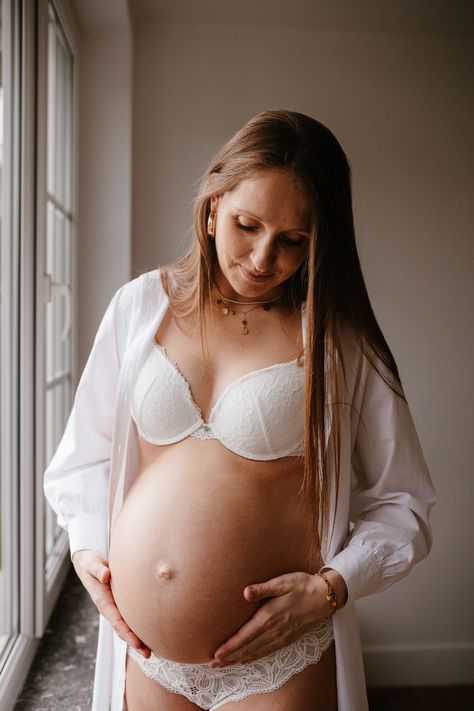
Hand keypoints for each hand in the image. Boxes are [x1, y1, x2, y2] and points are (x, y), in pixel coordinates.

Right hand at [72, 549, 150, 657]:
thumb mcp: (92, 563)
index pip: (117, 620)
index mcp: (103, 601)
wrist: (87, 562)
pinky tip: (148, 633)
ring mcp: (114, 607)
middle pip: (122, 629)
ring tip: (150, 651)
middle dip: (134, 642)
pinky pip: (128, 618)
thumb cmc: (91, 563)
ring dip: (136, 639)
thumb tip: (106, 575)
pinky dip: (137, 628)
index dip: (127, 633)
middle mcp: (109, 608)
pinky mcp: (120, 603)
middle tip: (148, 654)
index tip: (137, 643)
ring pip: (126, 626)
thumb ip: (98, 569)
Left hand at [208, 571, 338, 667]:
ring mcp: (281, 638)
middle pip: (247, 649)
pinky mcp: (287, 639)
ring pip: (255, 653)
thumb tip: (245, 593)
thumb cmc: (302, 585)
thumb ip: (262, 588)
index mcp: (269, 617)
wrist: (324, 597)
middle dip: (228, 658)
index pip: (244, 636)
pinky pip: (266, 652)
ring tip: (224, 665)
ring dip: (238, 660)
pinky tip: (246, 659)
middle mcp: (274, 631)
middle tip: (212, 665)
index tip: (215, 654)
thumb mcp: (282, 582)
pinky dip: (253, 658)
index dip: (229, 647)